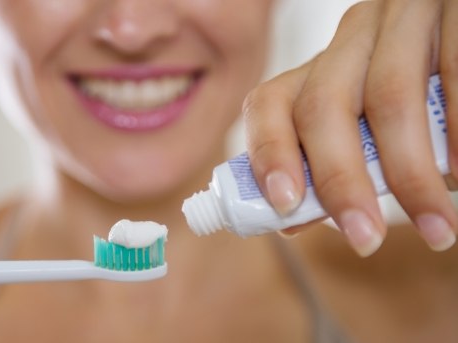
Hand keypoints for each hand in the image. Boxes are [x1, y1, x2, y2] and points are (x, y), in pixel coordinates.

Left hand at [243, 0, 457, 256]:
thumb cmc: (419, 96)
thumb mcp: (369, 120)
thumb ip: (333, 164)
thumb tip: (290, 222)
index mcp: (322, 64)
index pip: (270, 102)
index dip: (270, 153)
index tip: (285, 204)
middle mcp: (353, 36)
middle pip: (323, 106)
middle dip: (340, 181)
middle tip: (365, 239)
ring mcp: (403, 18)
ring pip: (388, 97)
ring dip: (410, 175)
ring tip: (435, 228)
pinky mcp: (453, 11)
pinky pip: (453, 73)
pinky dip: (457, 131)